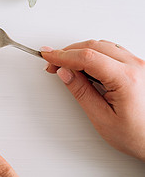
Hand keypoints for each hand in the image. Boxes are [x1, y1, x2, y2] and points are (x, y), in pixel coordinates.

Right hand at [41, 40, 144, 160]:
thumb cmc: (140, 136)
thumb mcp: (103, 118)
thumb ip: (81, 92)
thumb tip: (65, 73)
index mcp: (127, 79)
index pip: (87, 57)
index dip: (63, 55)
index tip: (48, 56)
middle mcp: (136, 67)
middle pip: (94, 47)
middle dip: (69, 53)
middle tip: (53, 63)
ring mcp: (140, 66)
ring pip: (104, 46)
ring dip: (82, 52)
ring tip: (67, 66)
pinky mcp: (140, 68)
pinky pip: (114, 51)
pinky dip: (96, 53)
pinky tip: (86, 65)